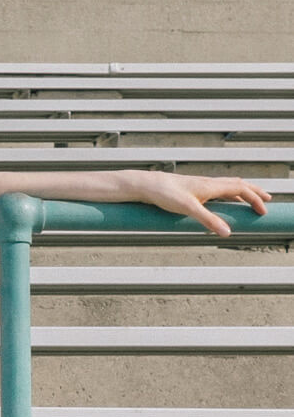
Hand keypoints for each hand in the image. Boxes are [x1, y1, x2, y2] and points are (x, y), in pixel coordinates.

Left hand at [132, 170, 271, 236]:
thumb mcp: (189, 209)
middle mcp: (209, 183)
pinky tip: (224, 205)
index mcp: (212, 185)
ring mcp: (201, 186)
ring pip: (228, 187)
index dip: (255, 199)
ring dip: (242, 194)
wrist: (148, 186)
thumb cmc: (166, 195)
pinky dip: (228, 196)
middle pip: (239, 185)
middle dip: (254, 193)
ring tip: (250, 202)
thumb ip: (209, 220)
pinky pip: (217, 191)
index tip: (264, 211)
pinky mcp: (193, 190)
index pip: (241, 189)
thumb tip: (228, 233)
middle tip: (268, 200)